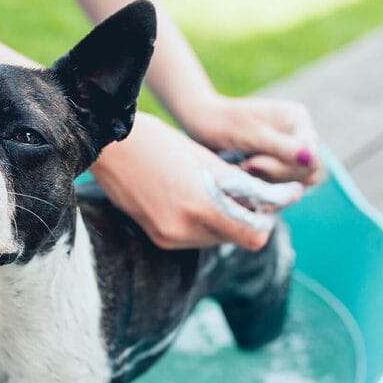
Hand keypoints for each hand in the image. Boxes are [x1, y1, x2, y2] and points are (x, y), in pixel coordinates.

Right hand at [90, 114, 302, 250]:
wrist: (110, 148)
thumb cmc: (161, 144)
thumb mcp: (208, 161)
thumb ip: (241, 186)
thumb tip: (271, 201)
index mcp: (201, 207)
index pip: (253, 236)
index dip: (265, 221)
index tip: (272, 201)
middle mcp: (184, 229)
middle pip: (234, 238)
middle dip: (245, 218)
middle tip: (248, 192)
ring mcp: (169, 236)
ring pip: (214, 239)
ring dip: (223, 220)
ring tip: (216, 192)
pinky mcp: (157, 237)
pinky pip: (193, 237)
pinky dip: (201, 222)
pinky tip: (194, 198)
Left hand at [176, 94, 322, 184]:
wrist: (199, 125)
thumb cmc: (222, 123)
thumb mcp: (251, 134)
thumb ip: (280, 147)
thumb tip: (312, 159)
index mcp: (297, 120)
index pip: (312, 155)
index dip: (289, 166)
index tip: (255, 162)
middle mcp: (297, 137)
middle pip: (306, 173)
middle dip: (275, 174)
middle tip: (246, 165)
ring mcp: (286, 155)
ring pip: (294, 184)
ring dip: (268, 182)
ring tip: (242, 169)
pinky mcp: (273, 169)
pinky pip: (279, 189)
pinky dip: (262, 188)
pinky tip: (243, 178)